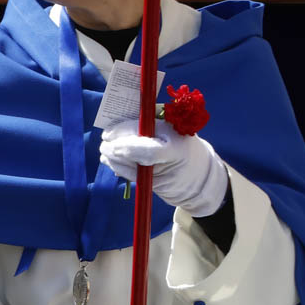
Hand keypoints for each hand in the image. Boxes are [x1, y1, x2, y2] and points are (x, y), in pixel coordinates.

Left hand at [99, 119, 227, 217]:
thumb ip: (150, 122)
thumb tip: (121, 116)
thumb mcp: (173, 128)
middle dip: (114, 147)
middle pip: (135, 155)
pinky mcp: (153, 188)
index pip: (145, 139)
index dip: (123, 136)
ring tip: (106, 149)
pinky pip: (130, 176)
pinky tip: (111, 159)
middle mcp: (169, 161)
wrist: (199, 175)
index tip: (108, 133)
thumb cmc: (182, 143)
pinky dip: (118, 166)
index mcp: (176, 141)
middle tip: (105, 141)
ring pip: (128, 167)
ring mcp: (161, 177)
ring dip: (112, 158)